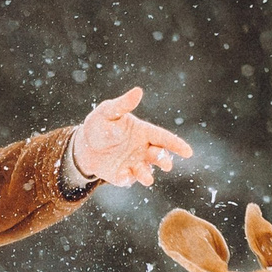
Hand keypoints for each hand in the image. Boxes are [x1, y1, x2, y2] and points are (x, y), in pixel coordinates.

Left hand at [71, 87, 193, 187]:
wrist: (83, 144)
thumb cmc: (100, 124)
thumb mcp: (109, 111)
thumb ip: (123, 104)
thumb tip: (138, 91)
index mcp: (144, 132)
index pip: (164, 138)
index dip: (176, 145)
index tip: (188, 152)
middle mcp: (142, 149)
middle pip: (159, 155)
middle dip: (163, 160)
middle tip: (165, 164)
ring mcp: (133, 164)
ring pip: (146, 171)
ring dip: (147, 175)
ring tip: (147, 178)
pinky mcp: (121, 175)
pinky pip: (127, 179)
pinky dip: (126, 179)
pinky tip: (122, 175)